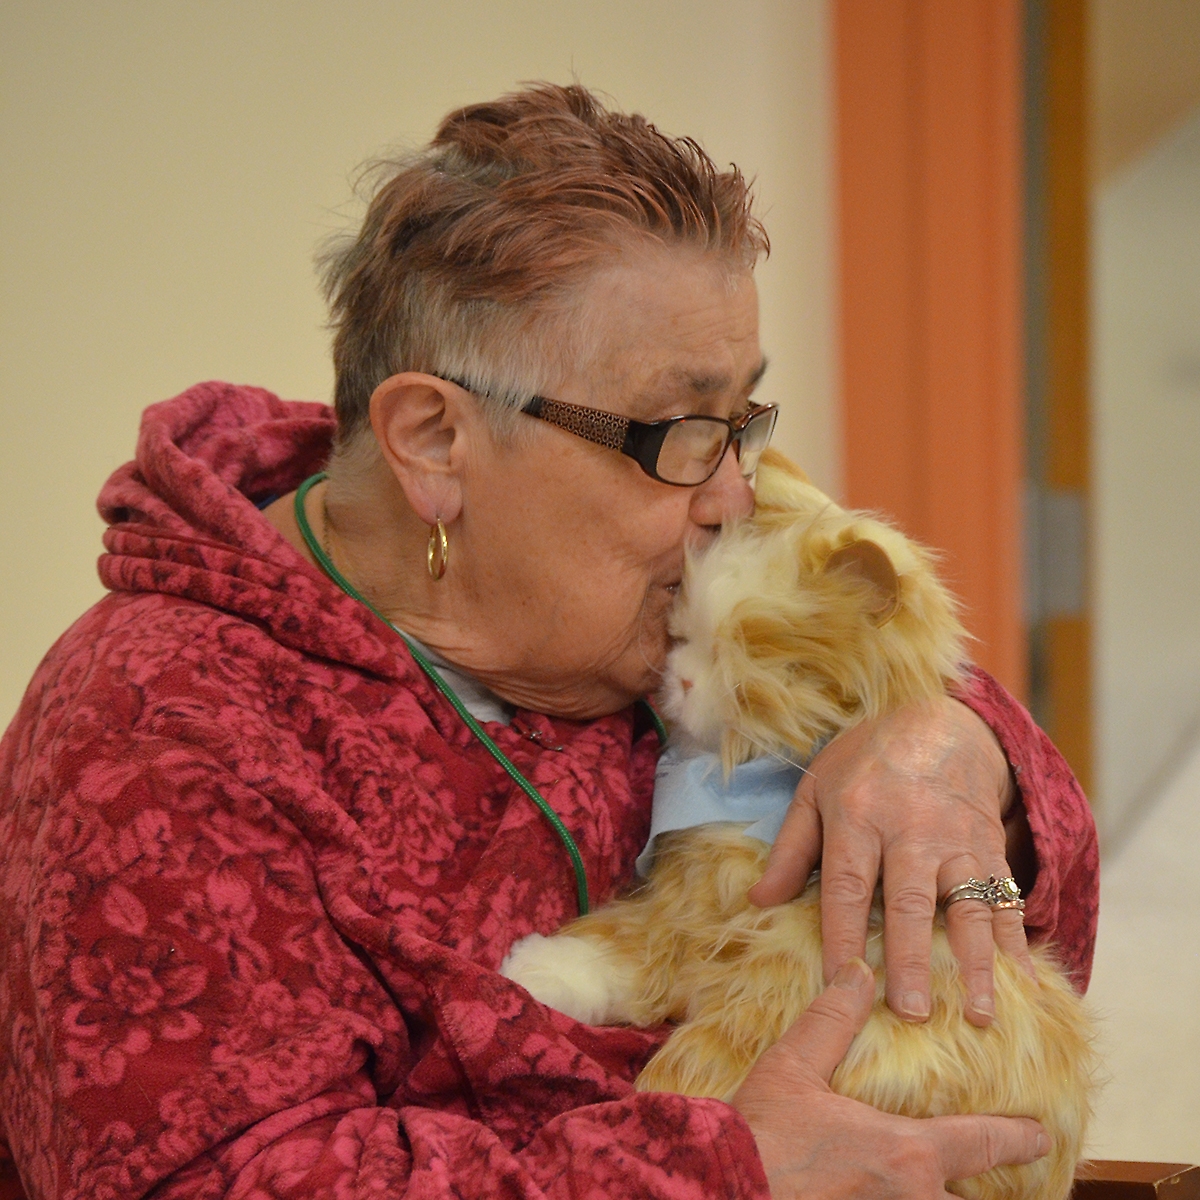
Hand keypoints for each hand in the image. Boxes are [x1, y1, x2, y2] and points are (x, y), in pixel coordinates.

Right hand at [731, 958, 1048, 1199]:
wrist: (720, 1191)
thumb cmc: (759, 1136)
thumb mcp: (792, 1068)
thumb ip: (831, 1021)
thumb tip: (858, 972)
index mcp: (905, 1154)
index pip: (981, 1143)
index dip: (1017, 1137)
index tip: (1040, 1133)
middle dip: (986, 1197)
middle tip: (997, 1187)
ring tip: (945, 1194)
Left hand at [747, 697, 1033, 1026]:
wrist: (941, 722)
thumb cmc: (866, 764)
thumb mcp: (816, 790)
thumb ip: (791, 848)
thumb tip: (758, 902)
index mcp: (857, 815)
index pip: (847, 884)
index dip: (843, 935)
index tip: (840, 984)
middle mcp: (911, 829)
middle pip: (910, 902)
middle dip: (912, 960)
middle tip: (912, 1013)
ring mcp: (958, 840)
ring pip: (970, 906)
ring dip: (977, 964)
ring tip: (981, 1015)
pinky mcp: (992, 847)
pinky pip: (1007, 899)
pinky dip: (1017, 945)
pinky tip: (1027, 987)